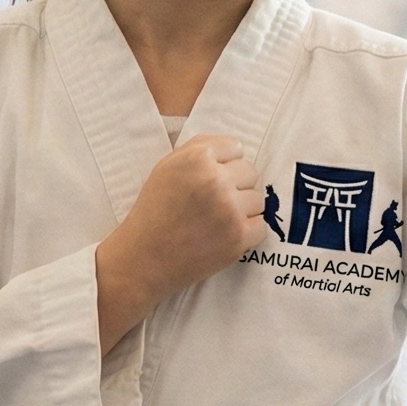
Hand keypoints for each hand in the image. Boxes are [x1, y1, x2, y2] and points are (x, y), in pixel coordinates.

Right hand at [94, 133, 262, 350]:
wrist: (145, 257)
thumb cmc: (155, 210)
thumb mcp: (167, 167)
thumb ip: (199, 148)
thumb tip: (234, 147)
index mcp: (198, 157)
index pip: (236, 148)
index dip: (224, 165)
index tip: (211, 180)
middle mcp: (216, 179)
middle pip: (251, 173)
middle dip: (236, 186)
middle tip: (214, 203)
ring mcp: (230, 209)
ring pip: (258, 200)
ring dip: (243, 210)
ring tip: (217, 221)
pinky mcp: (239, 236)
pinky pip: (261, 226)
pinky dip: (248, 233)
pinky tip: (225, 235)